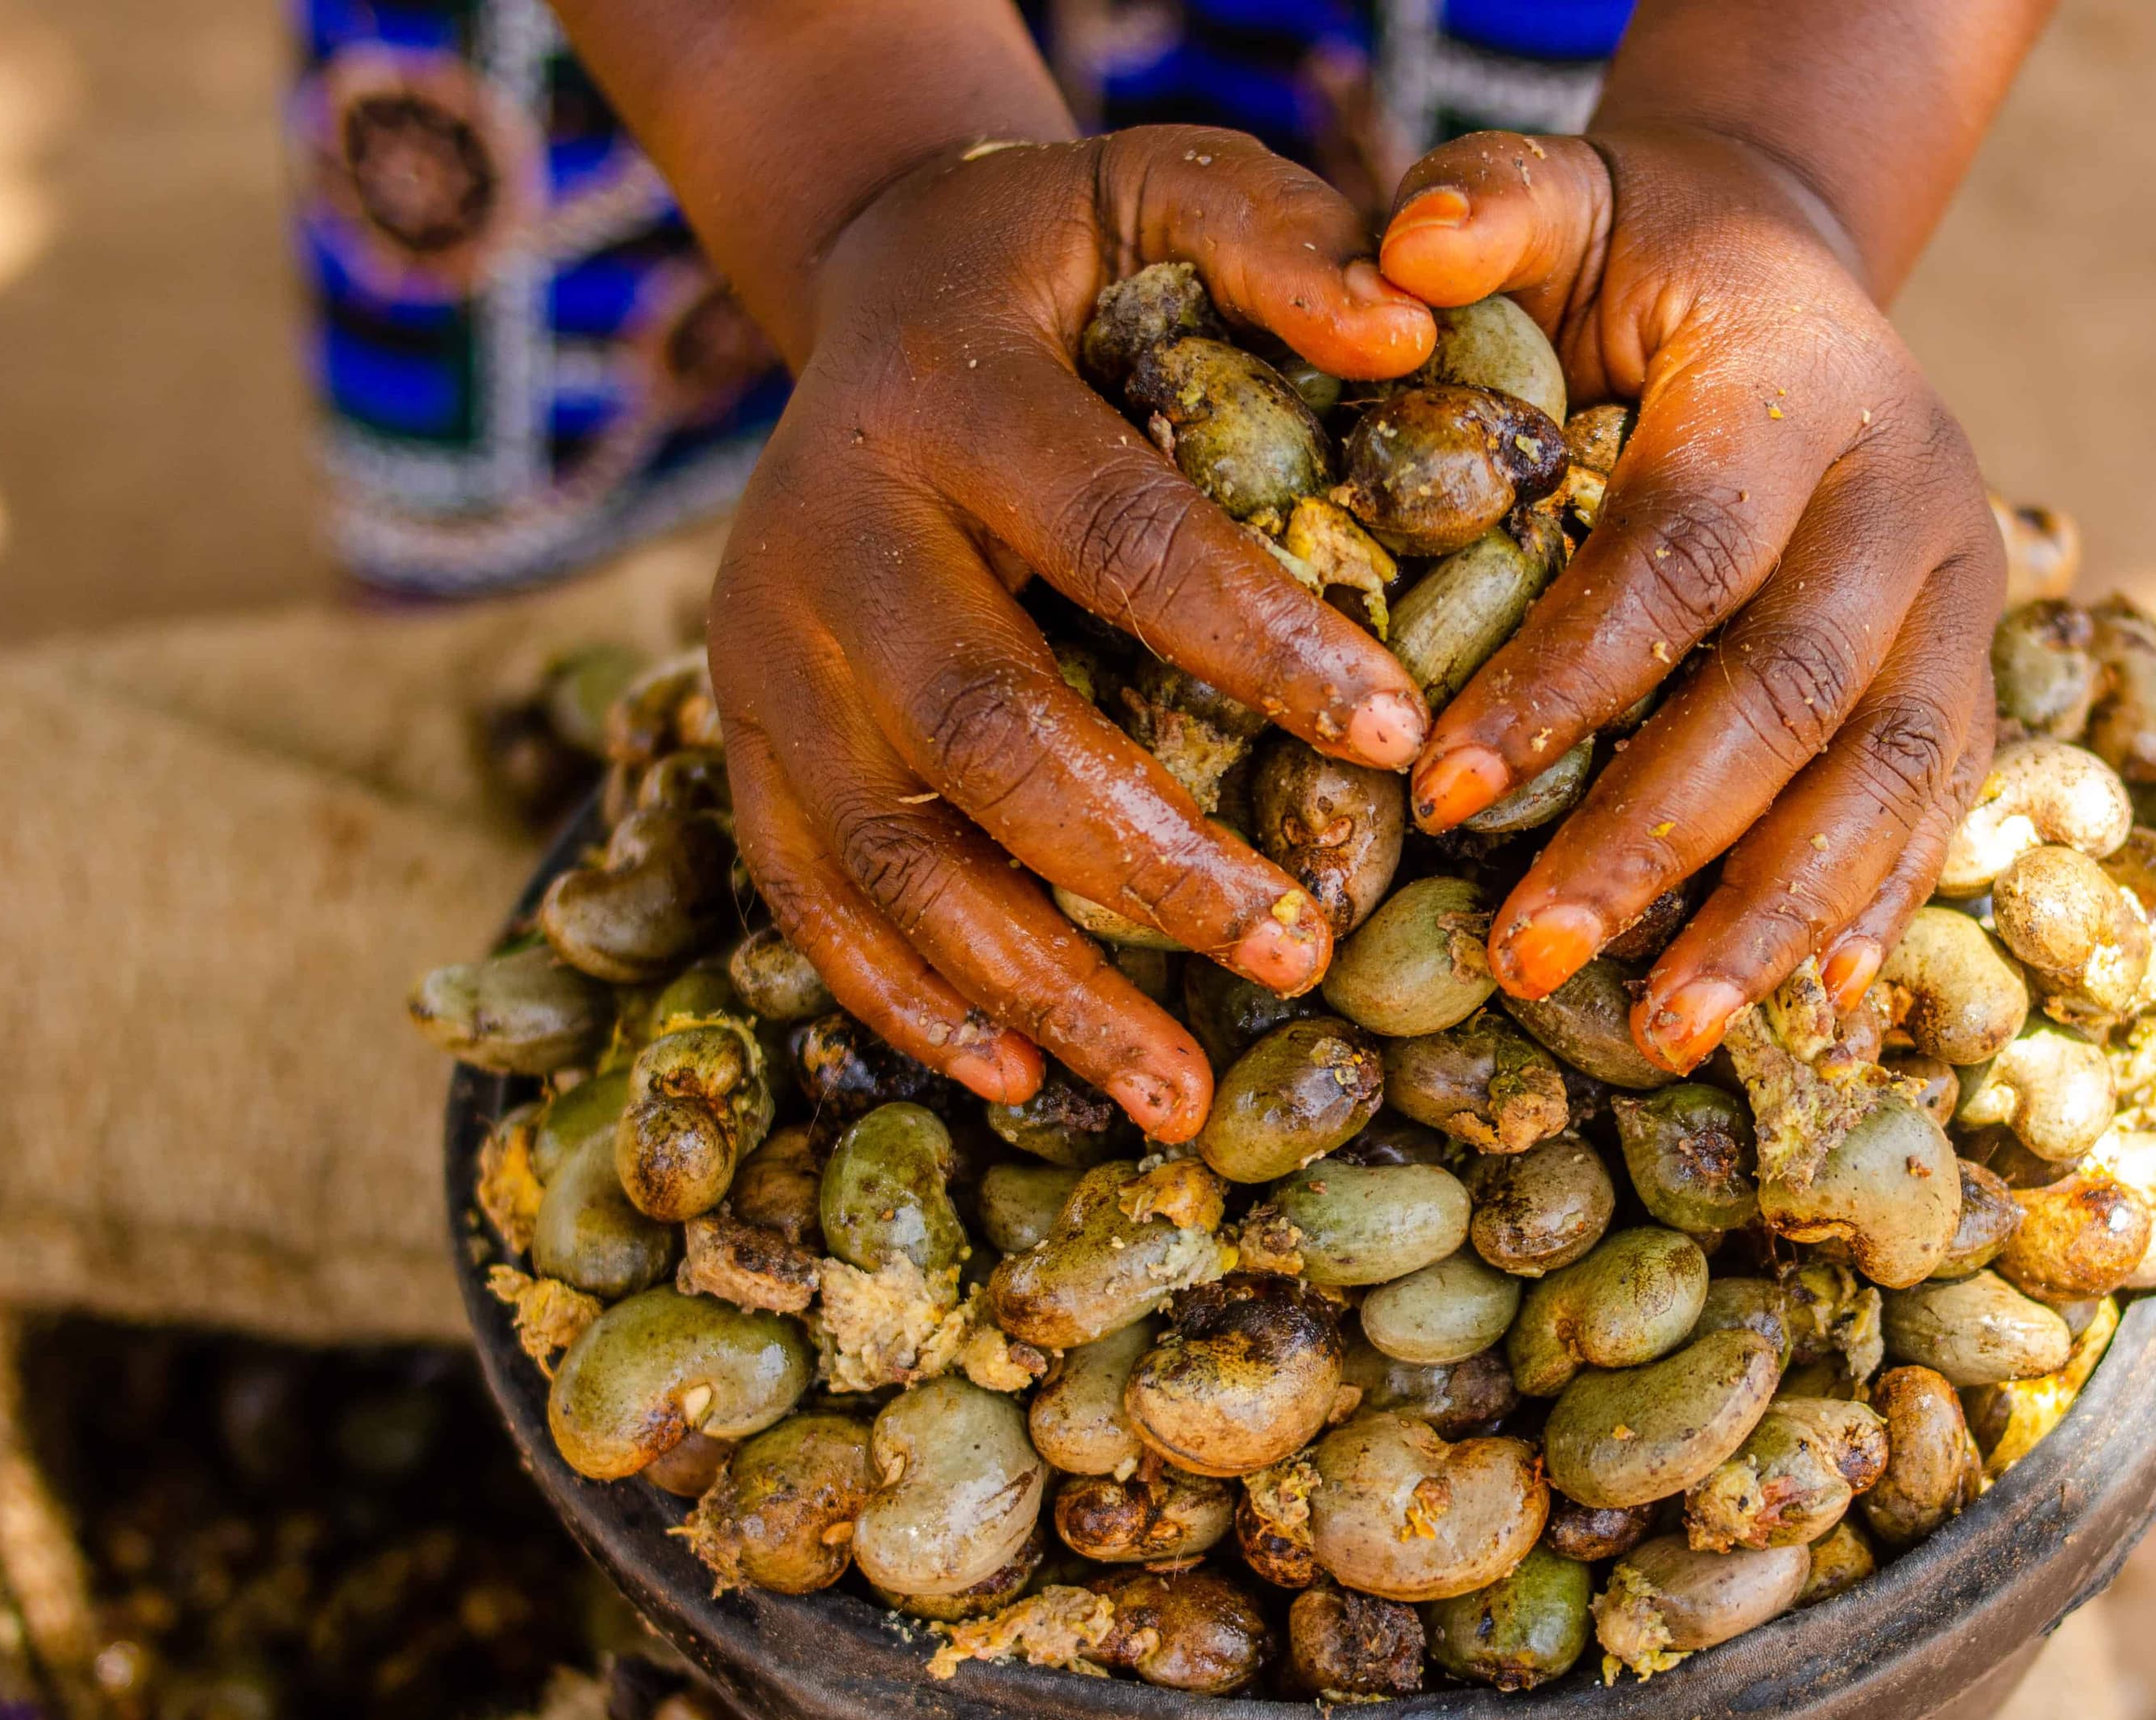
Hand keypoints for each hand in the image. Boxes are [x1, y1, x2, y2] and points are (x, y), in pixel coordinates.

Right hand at [714, 130, 1440, 1140]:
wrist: (877, 285)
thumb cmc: (1067, 264)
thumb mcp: (1165, 188)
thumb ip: (1280, 240)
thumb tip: (1414, 329)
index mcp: (946, 393)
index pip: (1116, 535)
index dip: (1256, 641)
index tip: (1398, 739)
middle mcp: (830, 533)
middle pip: (989, 730)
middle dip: (1147, 863)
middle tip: (1296, 953)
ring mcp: (766, 651)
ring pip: (891, 853)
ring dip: (1039, 985)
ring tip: (1181, 1095)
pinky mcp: (741, 734)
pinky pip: (809, 895)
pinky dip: (907, 997)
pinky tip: (1022, 1077)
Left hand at [1378, 126, 2005, 1073]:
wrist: (1790, 275)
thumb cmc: (1637, 260)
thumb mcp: (1562, 198)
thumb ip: (1485, 208)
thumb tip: (1397, 256)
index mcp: (1804, 383)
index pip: (1685, 552)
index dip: (1573, 679)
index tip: (1443, 792)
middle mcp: (1911, 495)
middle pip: (1792, 693)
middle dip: (1658, 839)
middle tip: (1526, 954)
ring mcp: (1962, 595)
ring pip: (1890, 777)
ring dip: (1775, 917)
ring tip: (1660, 1031)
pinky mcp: (1973, 670)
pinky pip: (1940, 810)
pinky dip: (1873, 911)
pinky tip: (1803, 1017)